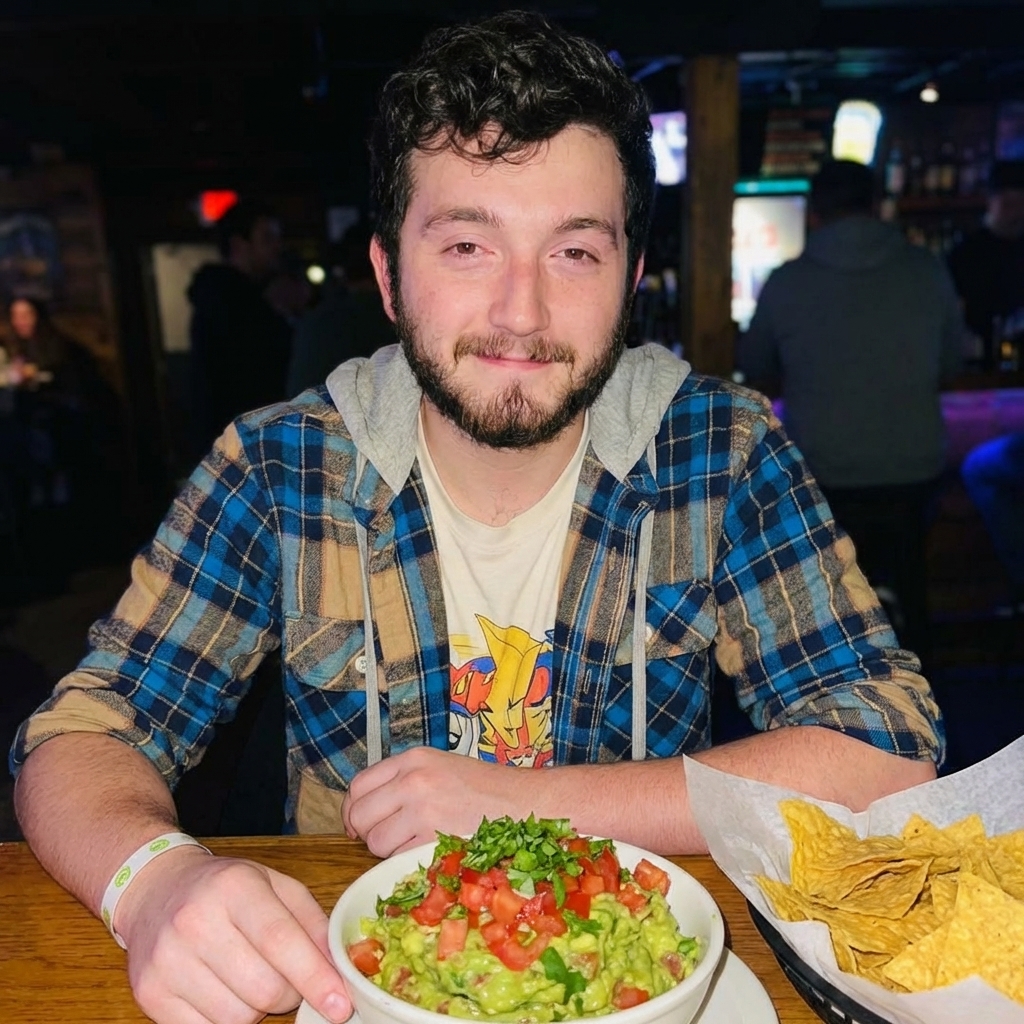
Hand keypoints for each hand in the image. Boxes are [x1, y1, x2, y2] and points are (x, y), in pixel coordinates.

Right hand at [114, 846, 351, 1023]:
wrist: (156, 889)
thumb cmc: (227, 888)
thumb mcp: (275, 885)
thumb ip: (312, 923)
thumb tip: (339, 969)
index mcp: (235, 886)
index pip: (280, 941)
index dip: (314, 978)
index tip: (340, 1006)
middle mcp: (196, 921)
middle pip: (262, 988)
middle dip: (289, 995)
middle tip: (288, 980)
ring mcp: (167, 960)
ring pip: (236, 1018)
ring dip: (256, 1009)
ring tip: (250, 978)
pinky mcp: (149, 992)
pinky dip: (225, 1021)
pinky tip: (224, 991)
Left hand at [343, 747, 530, 856]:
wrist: (526, 804)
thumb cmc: (487, 790)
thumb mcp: (441, 768)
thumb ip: (405, 781)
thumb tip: (366, 810)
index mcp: (414, 759)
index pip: (359, 784)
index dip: (354, 809)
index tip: (360, 823)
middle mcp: (414, 781)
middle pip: (360, 814)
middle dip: (366, 832)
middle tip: (386, 838)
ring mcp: (423, 810)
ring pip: (376, 841)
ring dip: (387, 851)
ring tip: (414, 844)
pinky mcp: (433, 839)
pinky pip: (398, 858)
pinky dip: (406, 861)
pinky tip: (428, 852)